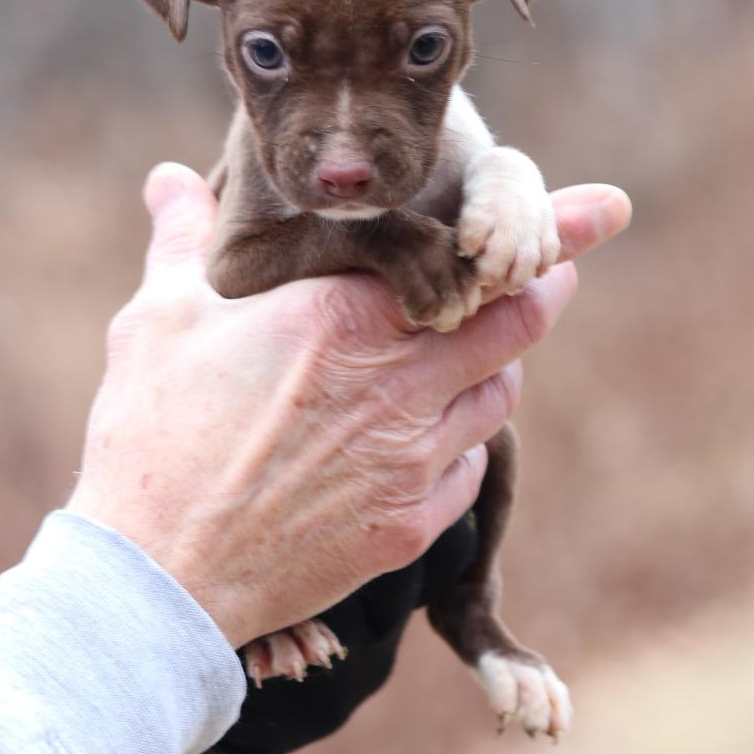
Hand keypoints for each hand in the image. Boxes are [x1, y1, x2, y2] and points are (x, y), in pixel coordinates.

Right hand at [67, 165, 629, 647]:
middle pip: (513, 328)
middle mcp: (396, 385)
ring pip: (496, 399)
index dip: (548, 233)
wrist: (156, 577)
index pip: (471, 262)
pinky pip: (470, 471)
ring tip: (455, 360)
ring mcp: (410, 462)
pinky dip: (460, 443)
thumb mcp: (158, 321)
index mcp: (343, 320)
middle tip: (541, 275)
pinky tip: (420, 440)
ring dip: (490, 370)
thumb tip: (169, 176)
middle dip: (537, 292)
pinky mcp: (408, 527)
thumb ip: (182, 238)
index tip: (602, 210)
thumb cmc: (152, 436)